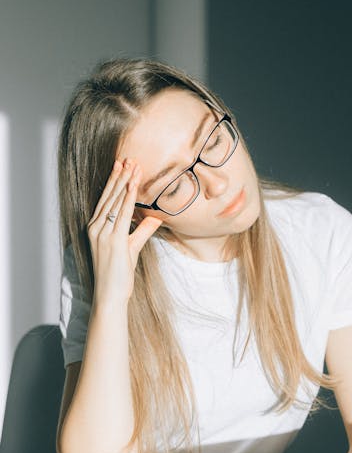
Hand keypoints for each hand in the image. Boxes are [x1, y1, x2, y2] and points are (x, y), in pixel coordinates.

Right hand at [87, 158, 162, 306]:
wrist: (110, 294)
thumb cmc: (119, 274)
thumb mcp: (131, 247)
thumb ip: (142, 231)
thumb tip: (155, 217)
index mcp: (96, 228)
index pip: (106, 199)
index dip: (115, 181)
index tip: (122, 165)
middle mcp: (95, 227)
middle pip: (109, 196)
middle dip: (120, 176)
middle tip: (128, 157)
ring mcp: (102, 233)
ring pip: (116, 201)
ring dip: (126, 182)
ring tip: (133, 165)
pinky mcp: (112, 240)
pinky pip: (122, 214)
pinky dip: (128, 198)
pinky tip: (134, 185)